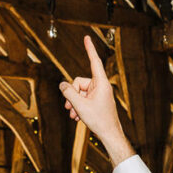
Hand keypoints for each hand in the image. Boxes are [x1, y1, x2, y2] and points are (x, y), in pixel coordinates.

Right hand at [59, 36, 129, 160]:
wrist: (110, 135)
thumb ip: (68, 92)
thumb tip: (62, 84)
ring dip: (74, 103)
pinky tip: (77, 117)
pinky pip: (84, 99)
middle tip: (70, 107)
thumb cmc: (99, 120)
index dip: (89, 49)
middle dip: (72, 94)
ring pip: (80, 92)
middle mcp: (101, 86)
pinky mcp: (98, 101)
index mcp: (101, 83)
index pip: (94, 61)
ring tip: (74, 114)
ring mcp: (99, 94)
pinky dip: (79, 106)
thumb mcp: (79, 105)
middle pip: (79, 82)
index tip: (87, 38)